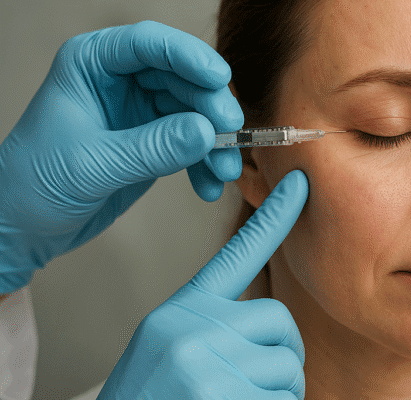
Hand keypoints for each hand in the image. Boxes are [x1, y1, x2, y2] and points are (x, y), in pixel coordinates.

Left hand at [0, 21, 243, 292]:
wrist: (24, 226)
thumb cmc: (35, 184)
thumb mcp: (94, 164)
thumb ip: (152, 147)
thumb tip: (206, 132)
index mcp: (92, 64)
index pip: (148, 44)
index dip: (189, 57)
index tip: (219, 79)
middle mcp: (120, 82)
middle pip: (181, 78)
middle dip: (210, 107)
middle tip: (230, 132)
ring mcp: (140, 113)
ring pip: (193, 113)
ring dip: (214, 142)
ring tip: (225, 171)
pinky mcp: (153, 143)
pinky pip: (190, 145)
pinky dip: (204, 165)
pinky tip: (208, 187)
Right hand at [98, 170, 307, 399]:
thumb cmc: (149, 398)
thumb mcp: (171, 348)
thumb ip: (214, 326)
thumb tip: (270, 328)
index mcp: (182, 311)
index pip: (237, 253)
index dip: (274, 217)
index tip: (300, 184)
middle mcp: (191, 326)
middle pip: (280, 319)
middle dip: (285, 354)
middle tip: (264, 381)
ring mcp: (203, 359)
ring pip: (287, 367)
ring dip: (279, 393)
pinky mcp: (216, 393)